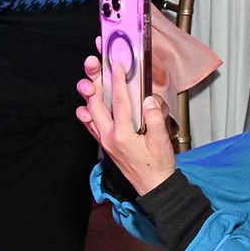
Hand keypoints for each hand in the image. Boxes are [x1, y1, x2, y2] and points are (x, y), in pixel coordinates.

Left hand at [75, 54, 175, 196]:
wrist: (153, 187)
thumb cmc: (158, 167)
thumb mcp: (162, 142)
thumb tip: (149, 100)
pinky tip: (87, 102)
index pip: (118, 102)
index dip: (117, 81)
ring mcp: (104, 140)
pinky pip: (91, 124)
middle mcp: (108, 137)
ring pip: (90, 111)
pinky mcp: (105, 143)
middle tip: (94, 63)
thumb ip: (154, 119)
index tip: (116, 64)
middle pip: (95, 103)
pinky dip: (87, 111)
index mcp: (122, 135)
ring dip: (89, 93)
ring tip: (90, 76)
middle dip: (94, 80)